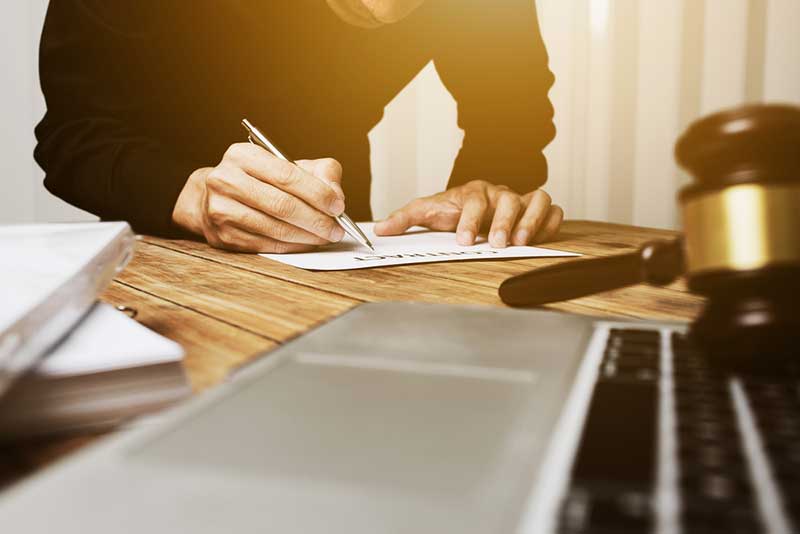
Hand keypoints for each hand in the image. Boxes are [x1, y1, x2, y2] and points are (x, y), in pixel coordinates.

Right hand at [172, 143, 346, 252]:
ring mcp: (221, 210)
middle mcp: (226, 180)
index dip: (317, 193)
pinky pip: (266, 245)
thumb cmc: (259, 179)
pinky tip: (306, 243)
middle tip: (337, 229)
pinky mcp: (223, 236)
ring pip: (275, 228)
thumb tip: (336, 196)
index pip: (287, 175)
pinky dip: (292, 247)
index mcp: (242, 155)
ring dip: (307, 237)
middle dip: (316, 220)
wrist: (215, 197)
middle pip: (281, 205)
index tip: (338, 206)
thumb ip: (319, 172)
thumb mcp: (288, 164)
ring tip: (326, 237)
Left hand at [374, 180, 562, 246]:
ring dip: (532, 221)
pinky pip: (554, 210)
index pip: (474, 200)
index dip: (470, 220)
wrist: (471, 207)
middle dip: (504, 222)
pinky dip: (552, 222)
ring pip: (538, 199)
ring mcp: (520, 201)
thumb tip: (379, 228)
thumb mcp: (426, 213)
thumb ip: (404, 219)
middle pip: (510, 199)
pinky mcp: (537, 212)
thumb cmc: (451, 211)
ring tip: (521, 243)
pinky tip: (541, 237)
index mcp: (473, 193)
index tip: (464, 240)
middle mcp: (499, 194)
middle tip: (497, 244)